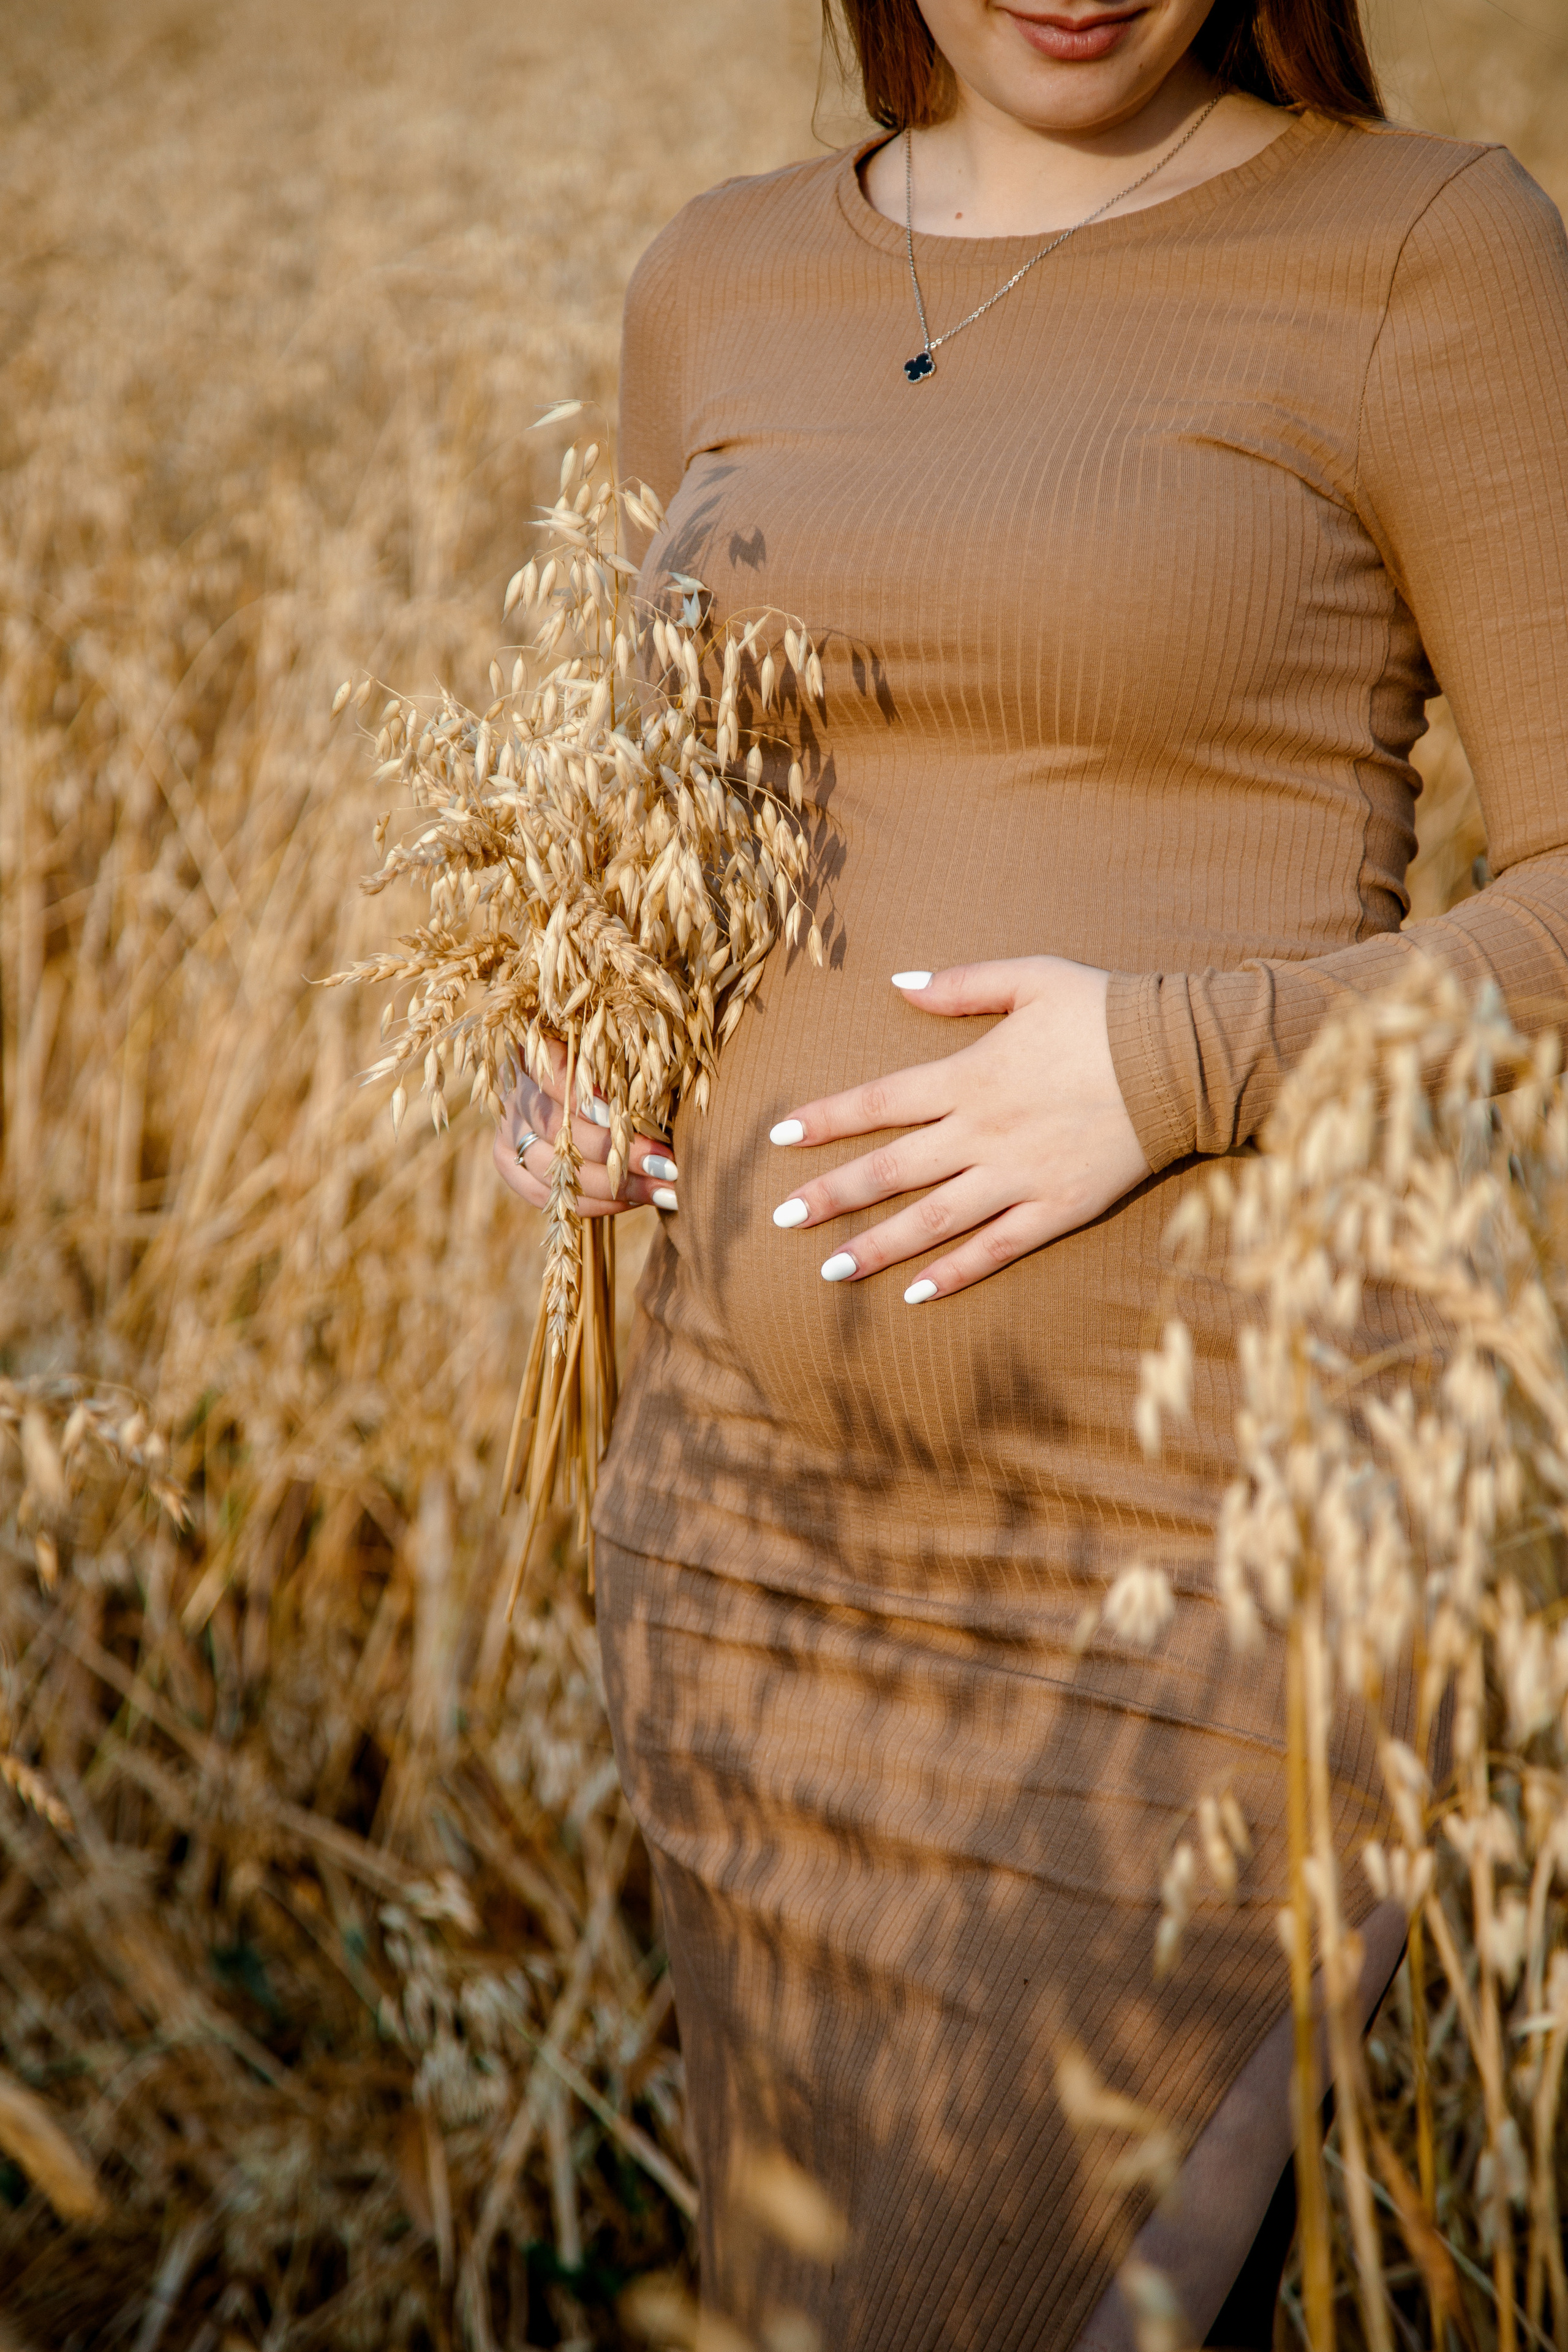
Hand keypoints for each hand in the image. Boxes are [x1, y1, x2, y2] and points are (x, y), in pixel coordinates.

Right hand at [491, 1038, 678, 1217]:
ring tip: (663, 1190)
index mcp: (536, 1054)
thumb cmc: (606, 1066)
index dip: (583, 1098)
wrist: (564, 1090)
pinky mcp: (508, 1163)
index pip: (554, 1075)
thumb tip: (661, 1096)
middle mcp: (515, 1093)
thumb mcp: (613, 1057)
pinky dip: (591, 1203)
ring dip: (615, 1186)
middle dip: (618, 1152)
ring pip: (554, 1169)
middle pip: (559, 1131)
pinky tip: (632, 1201)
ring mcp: (506, 1131)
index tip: (620, 1116)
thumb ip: (623, 1069)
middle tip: (667, 1165)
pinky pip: (545, 1195)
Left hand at [768, 957, 1150, 1300]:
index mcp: (970, 1076)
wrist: (1180, 1059)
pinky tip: (916, 1294)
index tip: (780, 1137)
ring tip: (830, 1271)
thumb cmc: (1106, 1011)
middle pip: (891, 1170)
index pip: (880, 1102)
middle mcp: (983, 1133)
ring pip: (932, 1220)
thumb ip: (961, 985)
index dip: (827, 1118)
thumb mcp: (1031, 977)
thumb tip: (899, 984)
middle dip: (832, 1196)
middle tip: (783, 1220)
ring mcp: (1018, 1177)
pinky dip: (955, 1273)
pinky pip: (995, 1248)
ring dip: (877, 1246)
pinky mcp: (1056, 1209)